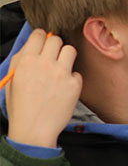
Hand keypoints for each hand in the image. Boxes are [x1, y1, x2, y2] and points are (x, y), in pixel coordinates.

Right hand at [5, 30, 81, 148]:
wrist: (33, 131)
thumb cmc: (21, 107)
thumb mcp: (12, 81)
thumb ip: (21, 60)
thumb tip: (32, 44)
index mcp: (26, 62)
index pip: (39, 34)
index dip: (41, 38)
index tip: (42, 43)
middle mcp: (45, 64)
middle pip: (56, 39)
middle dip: (53, 46)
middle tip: (51, 58)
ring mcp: (62, 73)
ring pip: (70, 50)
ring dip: (65, 57)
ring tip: (59, 70)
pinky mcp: (75, 83)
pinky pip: (77, 71)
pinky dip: (71, 78)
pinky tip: (62, 89)